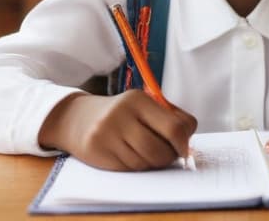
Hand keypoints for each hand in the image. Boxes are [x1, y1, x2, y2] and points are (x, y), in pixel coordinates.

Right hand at [38, 89, 196, 170]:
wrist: (79, 118)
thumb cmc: (123, 113)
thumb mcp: (145, 106)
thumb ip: (170, 118)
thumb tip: (188, 143)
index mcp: (139, 99)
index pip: (175, 127)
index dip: (184, 142)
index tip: (184, 146)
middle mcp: (122, 114)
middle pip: (161, 150)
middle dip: (170, 157)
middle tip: (169, 154)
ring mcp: (107, 133)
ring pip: (145, 163)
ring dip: (153, 163)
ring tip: (149, 153)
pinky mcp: (98, 151)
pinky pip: (129, 169)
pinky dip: (137, 167)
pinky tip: (131, 155)